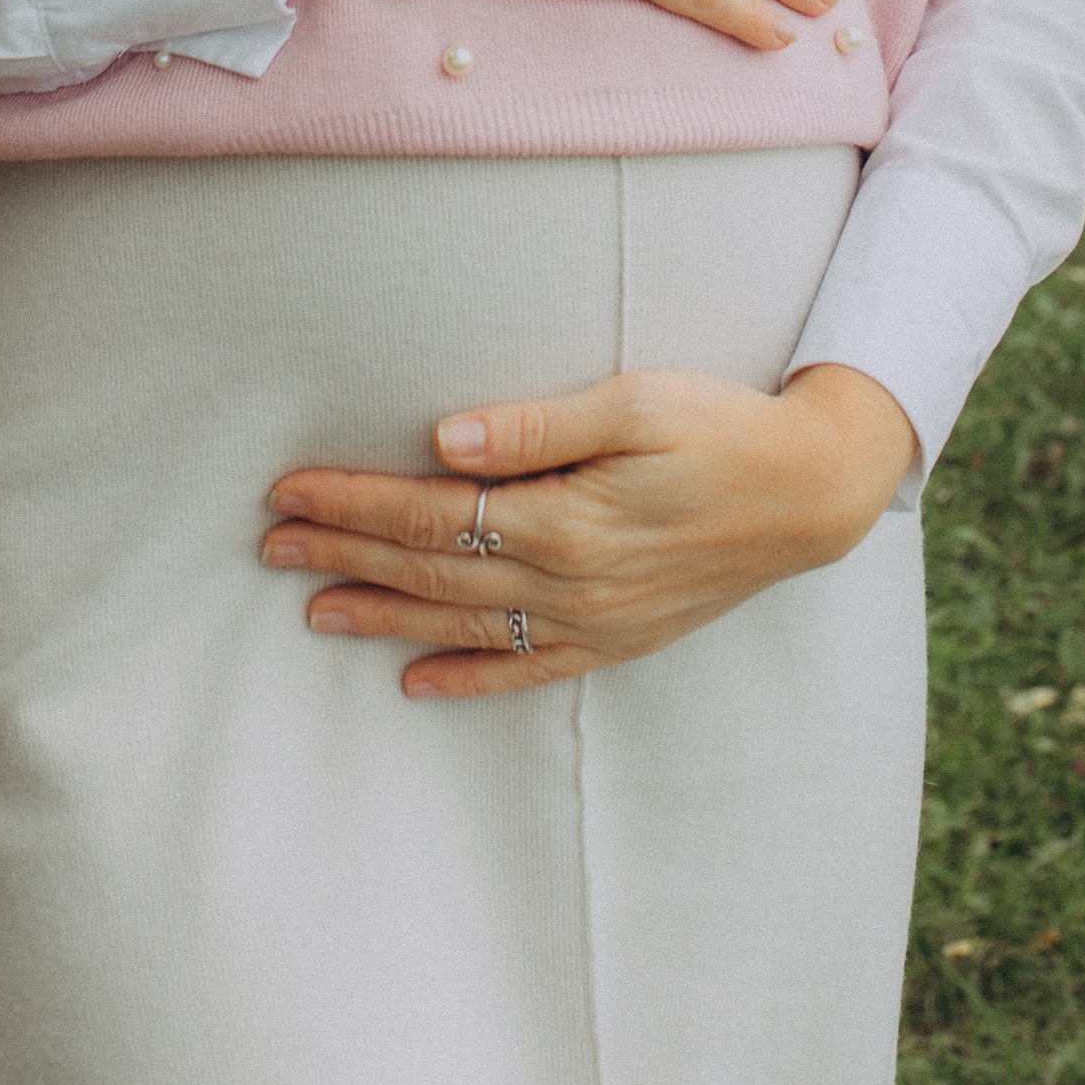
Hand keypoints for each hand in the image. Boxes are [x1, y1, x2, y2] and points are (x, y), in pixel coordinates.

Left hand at [259, 362, 917, 694]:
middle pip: (430, 572)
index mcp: (564, 519)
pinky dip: (466, 679)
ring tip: (314, 610)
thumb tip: (442, 437)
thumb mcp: (635, 401)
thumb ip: (536, 423)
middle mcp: (569, 582)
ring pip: (463, 626)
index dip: (352, 503)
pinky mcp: (616, 638)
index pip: (429, 514)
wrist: (812, 492)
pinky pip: (525, 670)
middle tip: (272, 546)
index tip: (289, 489)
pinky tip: (415, 683)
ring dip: (383, 619)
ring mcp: (592, 620)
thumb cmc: (721, 428)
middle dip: (344, 557)